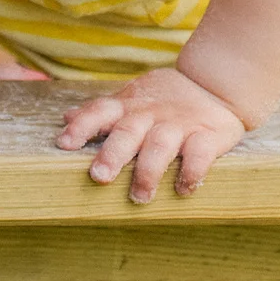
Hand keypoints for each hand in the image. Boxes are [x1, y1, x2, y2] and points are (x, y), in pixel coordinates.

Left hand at [56, 66, 244, 201]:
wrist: (214, 84)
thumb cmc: (164, 99)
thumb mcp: (133, 98)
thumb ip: (103, 111)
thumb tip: (65, 117)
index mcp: (129, 106)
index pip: (100, 111)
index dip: (82, 126)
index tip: (65, 143)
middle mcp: (151, 115)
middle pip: (128, 131)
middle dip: (113, 153)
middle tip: (99, 176)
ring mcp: (179, 125)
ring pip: (161, 145)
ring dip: (149, 171)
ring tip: (140, 197)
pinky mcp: (207, 136)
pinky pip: (200, 154)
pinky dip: (192, 171)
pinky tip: (183, 188)